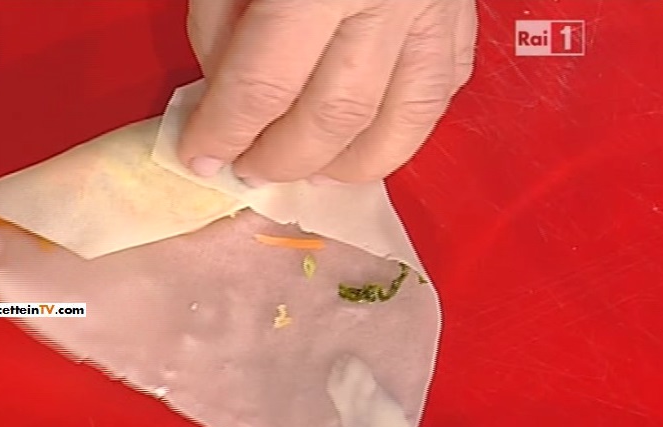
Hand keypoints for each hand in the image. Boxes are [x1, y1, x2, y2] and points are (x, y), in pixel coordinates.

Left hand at [180, 0, 476, 184]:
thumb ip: (219, 25)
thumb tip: (227, 100)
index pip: (266, 82)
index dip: (227, 130)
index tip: (199, 156)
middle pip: (335, 116)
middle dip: (282, 159)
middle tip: (249, 170)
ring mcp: (437, 7)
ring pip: (402, 122)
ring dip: (349, 166)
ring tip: (309, 173)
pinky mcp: (462, 11)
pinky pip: (442, 89)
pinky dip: (405, 127)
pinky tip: (367, 136)